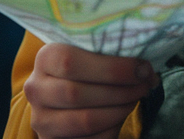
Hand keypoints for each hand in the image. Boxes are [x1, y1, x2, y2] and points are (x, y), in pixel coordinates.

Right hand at [23, 43, 156, 138]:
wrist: (67, 96)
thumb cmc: (89, 70)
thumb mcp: (94, 55)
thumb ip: (113, 54)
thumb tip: (146, 69)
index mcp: (45, 58)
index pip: (70, 62)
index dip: (112, 68)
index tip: (142, 68)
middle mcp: (36, 88)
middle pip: (77, 93)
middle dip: (120, 90)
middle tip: (145, 84)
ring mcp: (41, 119)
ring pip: (85, 120)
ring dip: (119, 109)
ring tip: (136, 98)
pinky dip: (111, 128)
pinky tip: (120, 114)